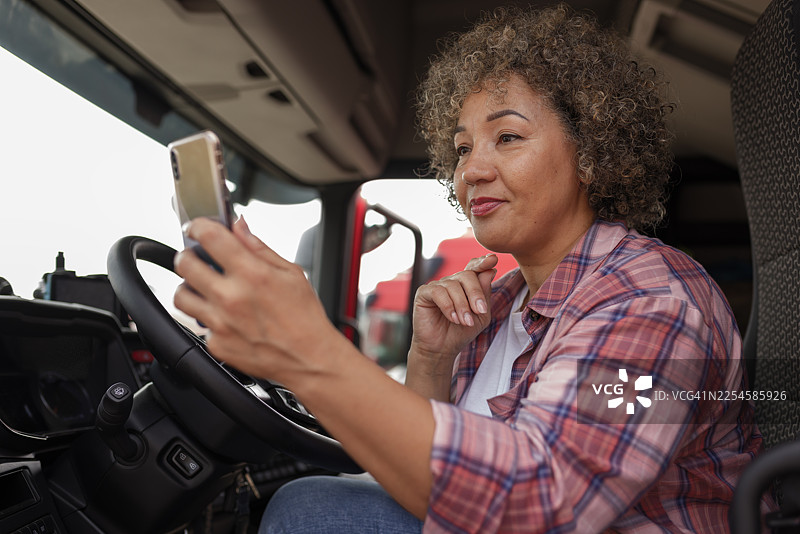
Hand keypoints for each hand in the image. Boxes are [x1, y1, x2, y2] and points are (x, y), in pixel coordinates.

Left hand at [172, 217, 345, 385]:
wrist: (309, 359)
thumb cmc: (305, 318)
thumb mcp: (291, 273)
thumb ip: (259, 248)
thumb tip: (240, 227)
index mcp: (252, 274)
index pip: (209, 237)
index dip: (198, 226)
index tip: (197, 228)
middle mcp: (231, 297)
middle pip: (184, 264)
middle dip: (188, 255)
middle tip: (197, 258)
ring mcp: (220, 323)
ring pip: (181, 295)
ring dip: (189, 286)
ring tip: (204, 287)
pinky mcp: (216, 344)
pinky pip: (197, 324)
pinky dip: (207, 317)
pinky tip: (223, 315)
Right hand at [409, 254, 497, 369]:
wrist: (442, 349)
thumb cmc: (461, 332)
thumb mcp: (480, 315)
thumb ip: (484, 294)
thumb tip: (489, 270)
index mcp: (465, 285)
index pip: (473, 268)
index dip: (482, 262)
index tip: (492, 259)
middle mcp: (451, 282)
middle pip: (467, 275)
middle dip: (475, 293)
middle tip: (480, 311)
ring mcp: (437, 286)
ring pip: (453, 285)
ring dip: (463, 306)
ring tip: (465, 322)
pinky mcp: (424, 293)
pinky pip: (438, 292)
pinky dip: (449, 306)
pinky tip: (453, 319)